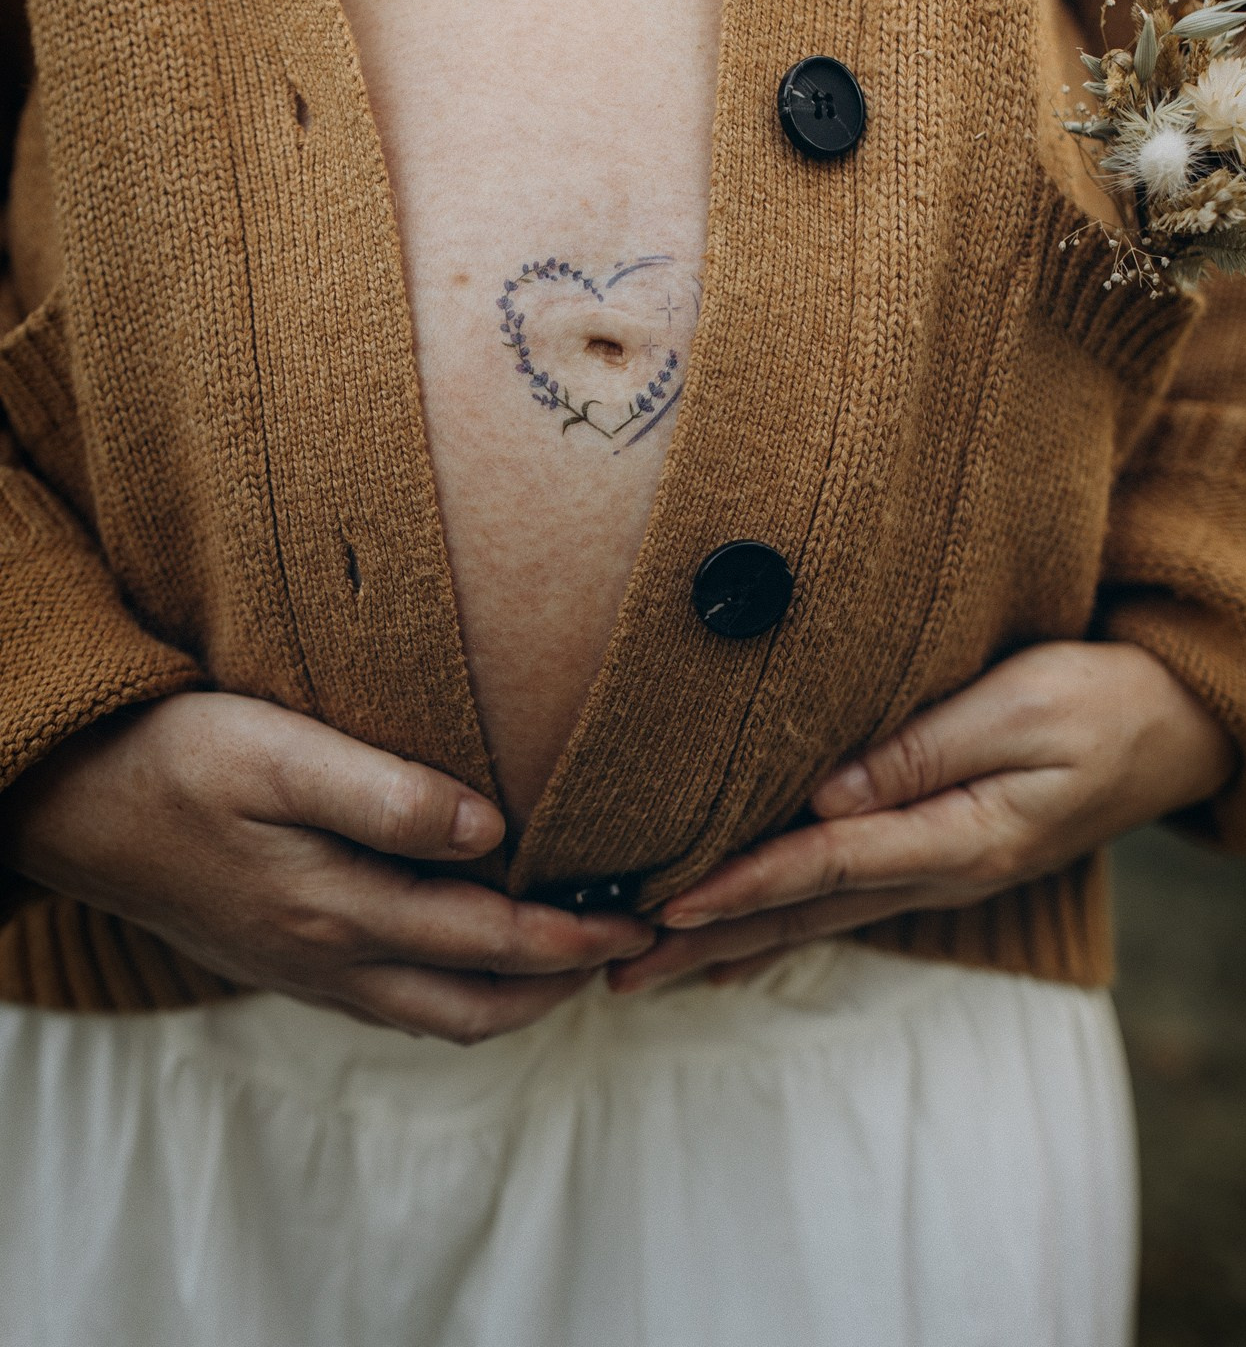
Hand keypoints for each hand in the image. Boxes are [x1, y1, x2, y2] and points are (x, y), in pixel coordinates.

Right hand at [0, 693, 651, 1040]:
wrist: (76, 807)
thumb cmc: (177, 759)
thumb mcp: (277, 752)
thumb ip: (383, 793)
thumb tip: (488, 828)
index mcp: (338, 911)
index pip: (490, 941)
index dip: (576, 935)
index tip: (647, 916)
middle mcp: (331, 960)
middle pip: (476, 1005)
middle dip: (564, 982)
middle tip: (636, 943)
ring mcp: (307, 972)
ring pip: (438, 1016)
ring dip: (517, 995)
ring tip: (577, 953)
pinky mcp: (289, 963)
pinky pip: (396, 1003)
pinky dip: (461, 991)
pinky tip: (479, 950)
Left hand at [609, 640, 1236, 993]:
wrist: (1171, 728)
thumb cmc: (1098, 703)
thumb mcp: (1023, 708)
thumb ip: (926, 747)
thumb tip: (830, 789)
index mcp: (959, 836)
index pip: (829, 862)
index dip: (745, 881)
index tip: (669, 903)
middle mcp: (939, 868)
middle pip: (802, 909)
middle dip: (708, 941)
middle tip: (617, 971)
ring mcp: (937, 869)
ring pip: (813, 914)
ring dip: (728, 944)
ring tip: (646, 970)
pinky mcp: (935, 853)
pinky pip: (840, 898)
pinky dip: (777, 921)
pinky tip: (732, 948)